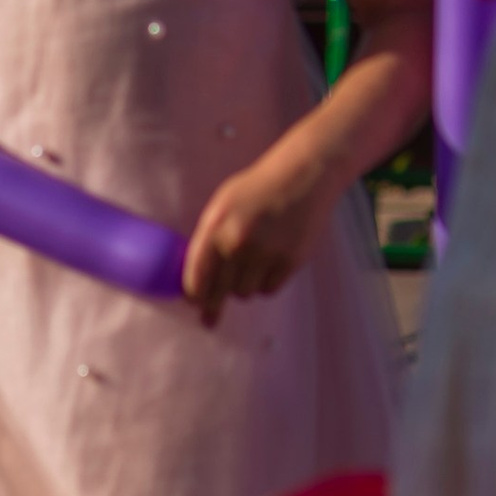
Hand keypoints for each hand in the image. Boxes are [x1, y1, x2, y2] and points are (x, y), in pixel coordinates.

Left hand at [180, 133, 337, 321]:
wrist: (302, 177)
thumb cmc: (258, 190)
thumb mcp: (224, 204)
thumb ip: (208, 238)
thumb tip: (197, 277)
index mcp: (216, 224)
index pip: (196, 273)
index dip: (193, 294)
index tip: (193, 304)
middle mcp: (238, 241)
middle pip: (219, 290)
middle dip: (213, 304)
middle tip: (209, 319)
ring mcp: (265, 252)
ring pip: (244, 293)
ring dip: (244, 285)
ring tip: (252, 263)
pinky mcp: (290, 261)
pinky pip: (268, 290)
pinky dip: (267, 282)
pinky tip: (270, 262)